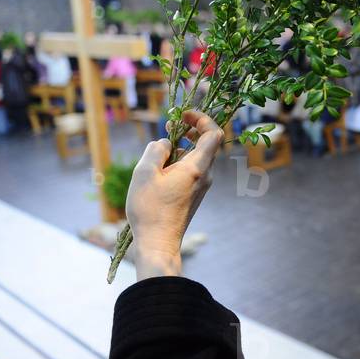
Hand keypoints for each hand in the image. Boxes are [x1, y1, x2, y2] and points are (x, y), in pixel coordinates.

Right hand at [126, 110, 222, 280]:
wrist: (159, 243)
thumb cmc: (150, 209)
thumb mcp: (145, 173)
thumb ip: (156, 150)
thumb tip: (165, 142)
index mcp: (198, 167)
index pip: (214, 134)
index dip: (202, 119)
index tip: (184, 115)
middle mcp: (206, 175)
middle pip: (208, 143)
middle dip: (191, 129)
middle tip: (171, 124)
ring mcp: (202, 185)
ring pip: (199, 156)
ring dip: (184, 144)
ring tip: (164, 142)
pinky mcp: (195, 194)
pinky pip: (194, 169)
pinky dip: (182, 159)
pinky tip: (164, 163)